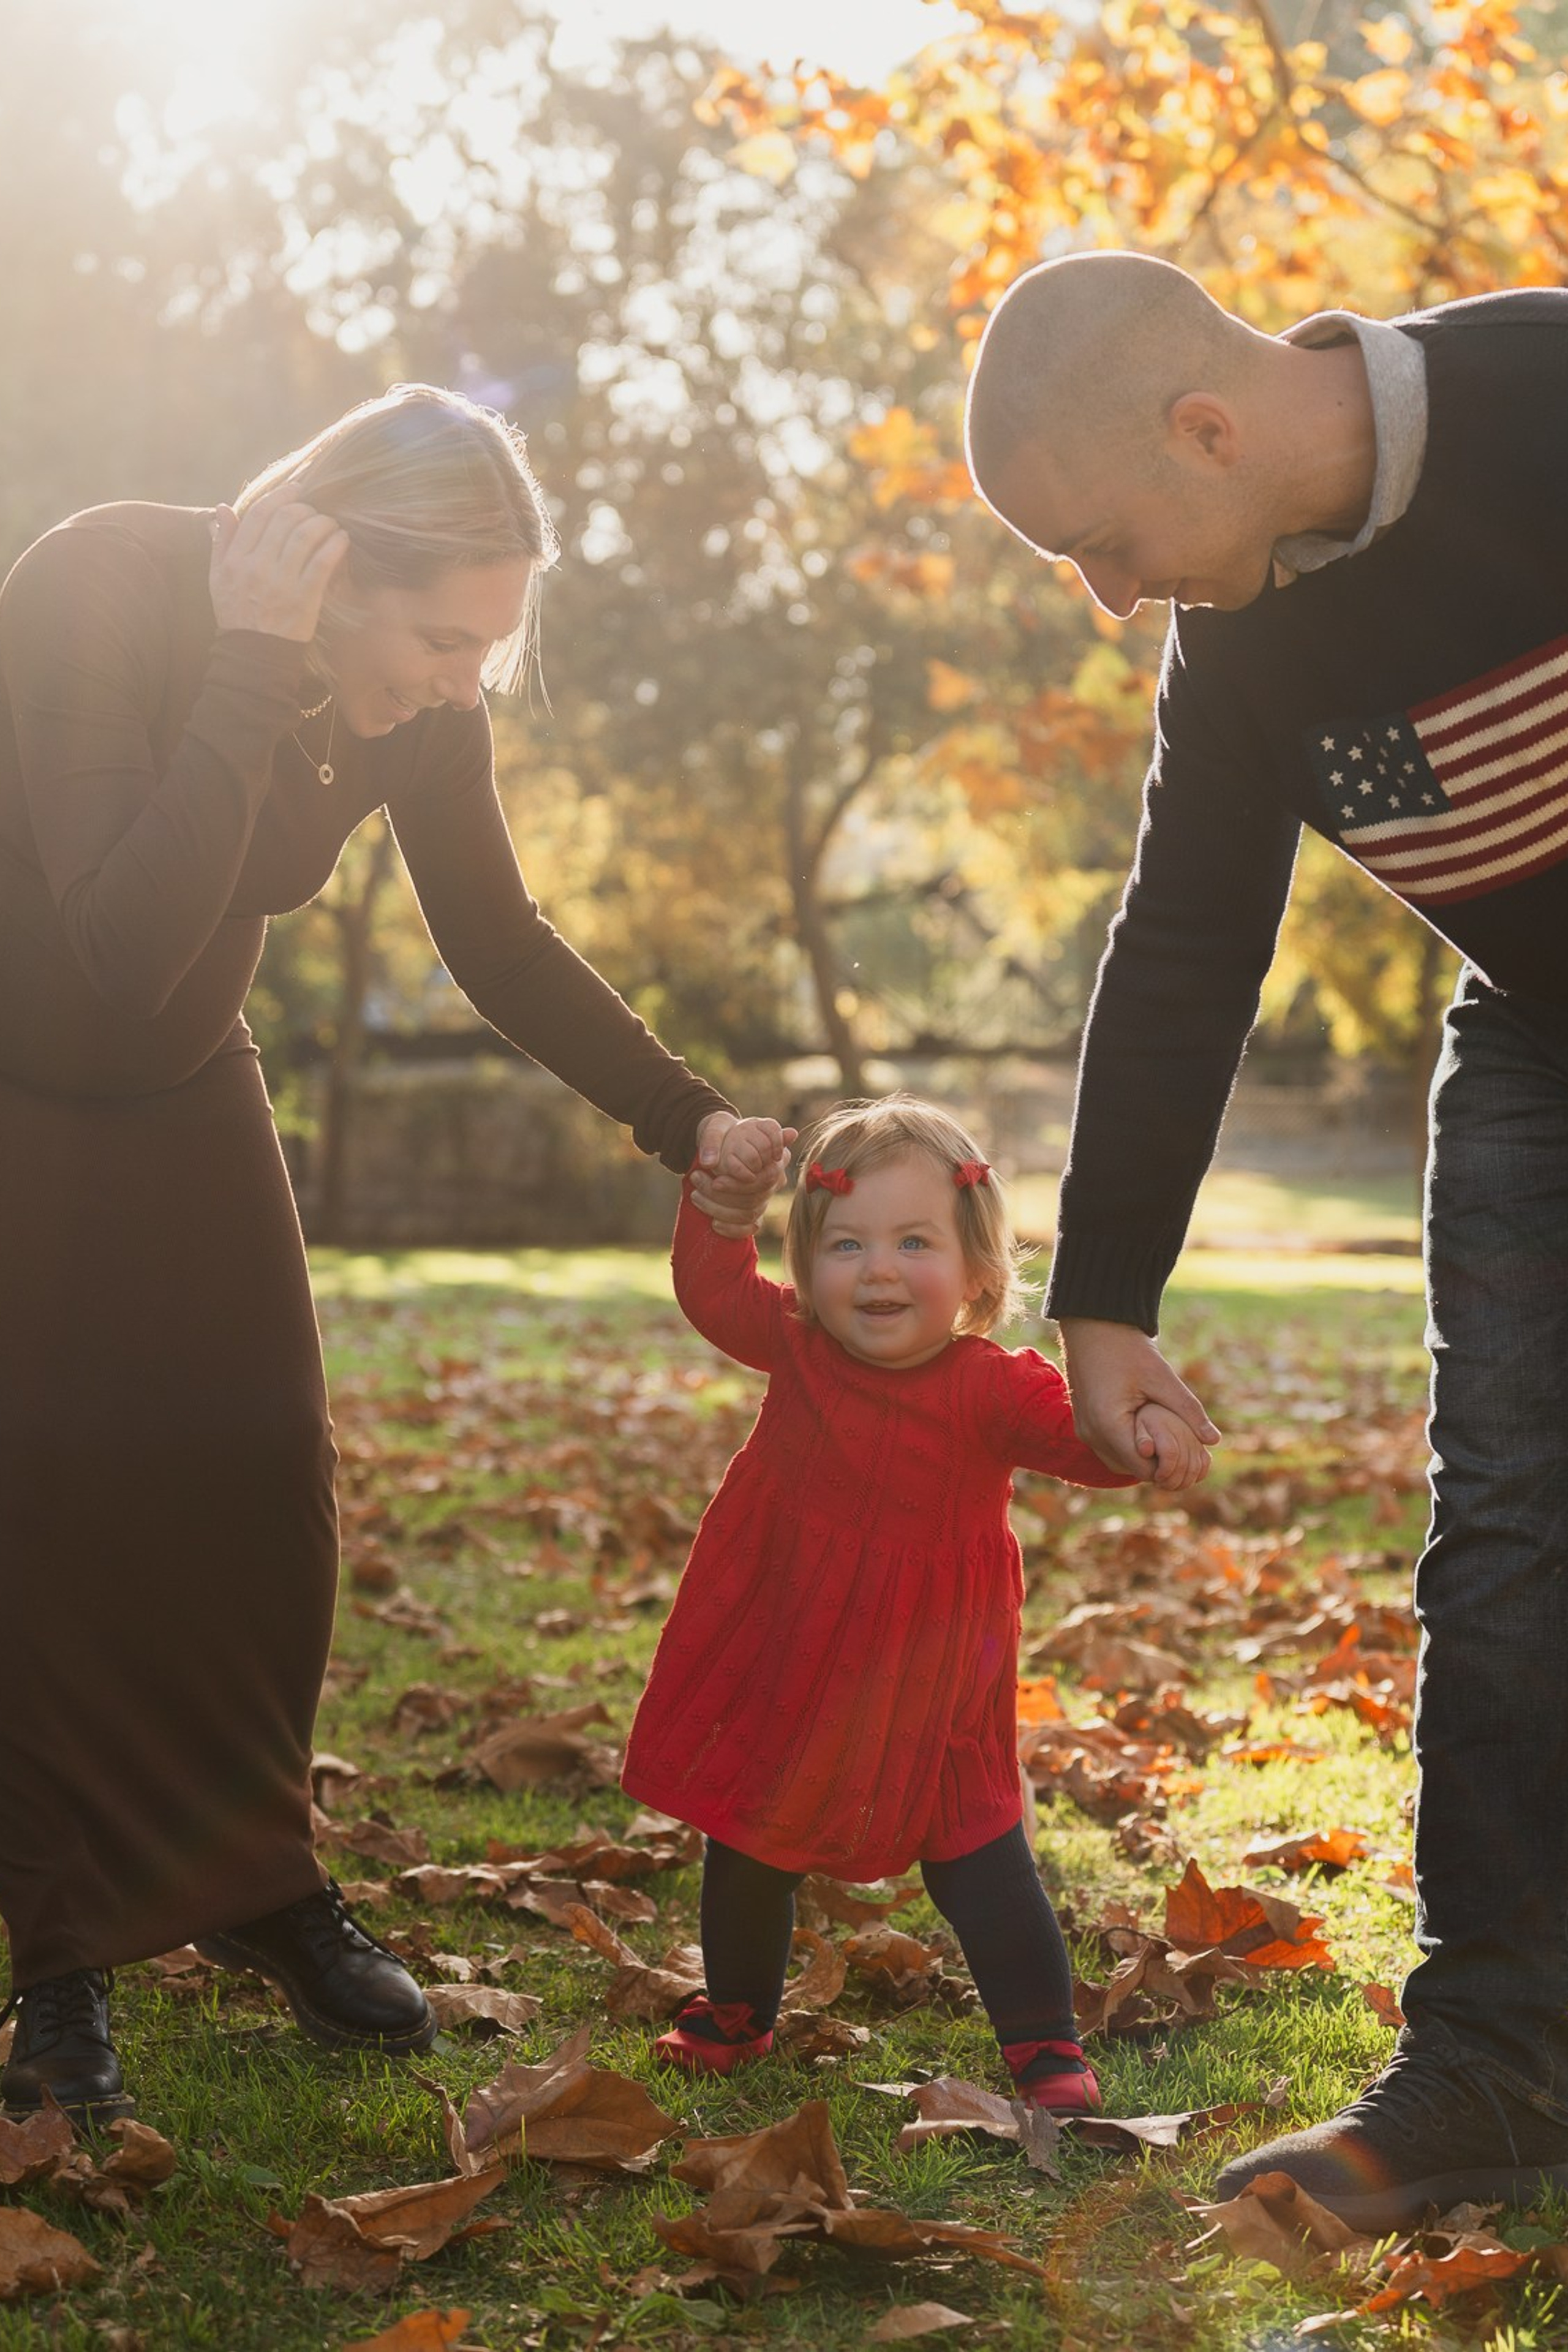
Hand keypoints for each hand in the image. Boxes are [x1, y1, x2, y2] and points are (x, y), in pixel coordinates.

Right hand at [209, 487, 349, 643]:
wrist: (253, 654)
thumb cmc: (237, 613)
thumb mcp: (218, 578)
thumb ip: (221, 542)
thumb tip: (224, 507)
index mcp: (235, 559)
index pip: (259, 514)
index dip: (281, 495)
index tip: (297, 490)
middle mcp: (256, 567)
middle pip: (285, 519)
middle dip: (306, 508)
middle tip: (316, 512)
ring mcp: (282, 583)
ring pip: (306, 535)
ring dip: (324, 523)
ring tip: (331, 525)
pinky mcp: (305, 598)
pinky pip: (323, 561)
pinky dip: (336, 544)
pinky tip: (342, 540)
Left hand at [691, 1112, 796, 1238]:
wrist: (721, 1140)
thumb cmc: (722, 1131)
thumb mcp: (716, 1126)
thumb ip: (713, 1138)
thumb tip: (708, 1161)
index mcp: (771, 1155)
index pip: (765, 1179)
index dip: (739, 1184)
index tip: (715, 1180)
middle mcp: (774, 1177)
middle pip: (755, 1199)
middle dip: (722, 1196)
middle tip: (697, 1181)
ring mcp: (765, 1196)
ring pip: (750, 1213)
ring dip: (719, 1209)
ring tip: (695, 1195)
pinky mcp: (755, 1210)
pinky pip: (750, 1228)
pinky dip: (733, 1230)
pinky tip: (714, 1224)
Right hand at [1058, 1316, 1219, 1479]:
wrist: (1093, 1325)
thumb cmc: (1127, 1348)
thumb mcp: (1162, 1377)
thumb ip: (1188, 1410)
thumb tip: (1215, 1440)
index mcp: (1108, 1426)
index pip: (1143, 1468)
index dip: (1170, 1467)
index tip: (1191, 1455)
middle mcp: (1091, 1434)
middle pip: (1131, 1470)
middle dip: (1158, 1464)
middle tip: (1184, 1448)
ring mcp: (1084, 1431)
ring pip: (1119, 1462)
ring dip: (1143, 1457)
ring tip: (1168, 1440)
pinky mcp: (1084, 1424)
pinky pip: (1109, 1449)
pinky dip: (1129, 1447)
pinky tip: (1148, 1431)